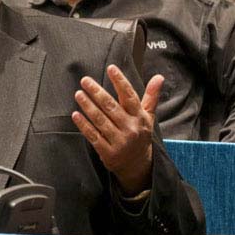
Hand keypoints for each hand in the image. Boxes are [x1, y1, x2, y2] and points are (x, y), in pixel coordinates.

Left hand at [71, 65, 163, 195]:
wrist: (138, 166)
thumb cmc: (140, 135)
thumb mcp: (147, 117)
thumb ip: (151, 96)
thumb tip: (159, 77)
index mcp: (139, 117)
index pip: (129, 96)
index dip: (120, 81)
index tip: (111, 68)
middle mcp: (130, 128)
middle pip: (111, 107)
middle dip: (97, 92)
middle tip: (85, 80)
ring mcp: (119, 141)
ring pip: (100, 120)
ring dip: (88, 106)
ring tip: (78, 94)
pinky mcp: (108, 152)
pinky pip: (93, 136)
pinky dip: (84, 125)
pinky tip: (75, 114)